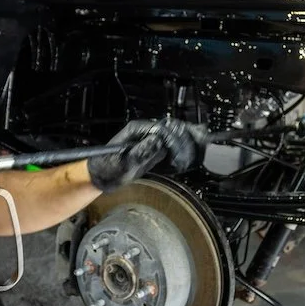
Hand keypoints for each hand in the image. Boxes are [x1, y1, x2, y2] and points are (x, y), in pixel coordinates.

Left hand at [86, 118, 207, 192]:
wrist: (100, 176)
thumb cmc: (106, 168)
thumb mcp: (122, 162)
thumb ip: (140, 151)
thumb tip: (157, 140)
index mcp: (137, 130)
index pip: (162, 129)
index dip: (173, 140)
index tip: (179, 154)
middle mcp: (146, 132)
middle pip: (172, 129)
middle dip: (185, 139)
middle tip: (197, 149)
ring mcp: (150, 140)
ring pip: (174, 136)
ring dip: (188, 140)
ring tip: (204, 143)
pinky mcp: (154, 151)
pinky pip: (172, 147)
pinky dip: (184, 148)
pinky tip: (195, 149)